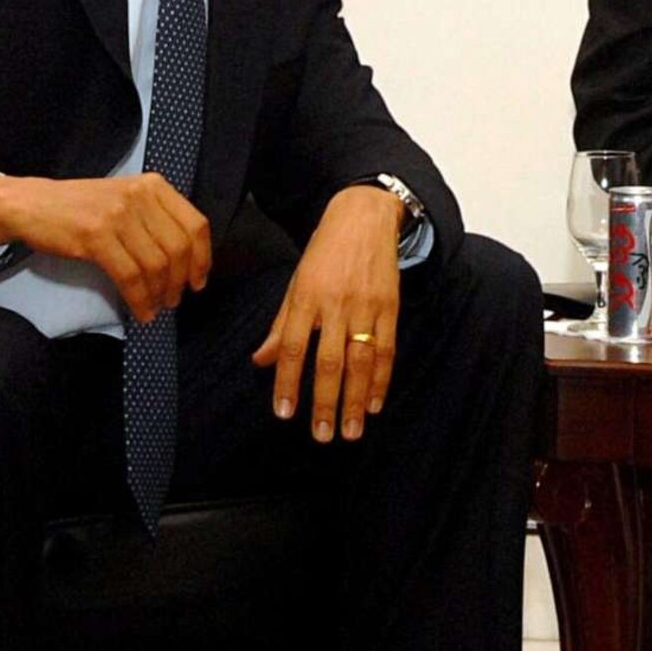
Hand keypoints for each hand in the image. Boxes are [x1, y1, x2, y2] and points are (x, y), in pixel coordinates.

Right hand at [0, 173, 211, 323]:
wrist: (33, 204)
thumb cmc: (81, 207)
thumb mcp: (126, 199)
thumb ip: (155, 218)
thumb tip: (185, 259)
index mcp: (154, 186)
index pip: (195, 224)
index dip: (202, 258)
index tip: (199, 280)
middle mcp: (140, 196)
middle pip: (178, 247)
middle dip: (180, 281)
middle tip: (174, 300)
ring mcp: (118, 215)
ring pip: (154, 264)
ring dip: (159, 294)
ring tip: (156, 307)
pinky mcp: (96, 236)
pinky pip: (129, 275)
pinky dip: (139, 299)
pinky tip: (140, 311)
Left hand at [252, 186, 405, 441]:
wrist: (364, 215)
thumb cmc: (325, 251)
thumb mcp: (296, 283)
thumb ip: (282, 325)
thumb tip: (261, 362)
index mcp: (307, 296)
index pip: (294, 347)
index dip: (288, 382)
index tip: (285, 413)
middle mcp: (337, 303)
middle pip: (331, 360)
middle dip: (326, 401)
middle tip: (322, 434)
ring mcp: (367, 305)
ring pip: (362, 359)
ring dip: (357, 398)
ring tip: (352, 430)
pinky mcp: (390, 305)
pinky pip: (387, 348)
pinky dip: (382, 378)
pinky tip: (376, 402)